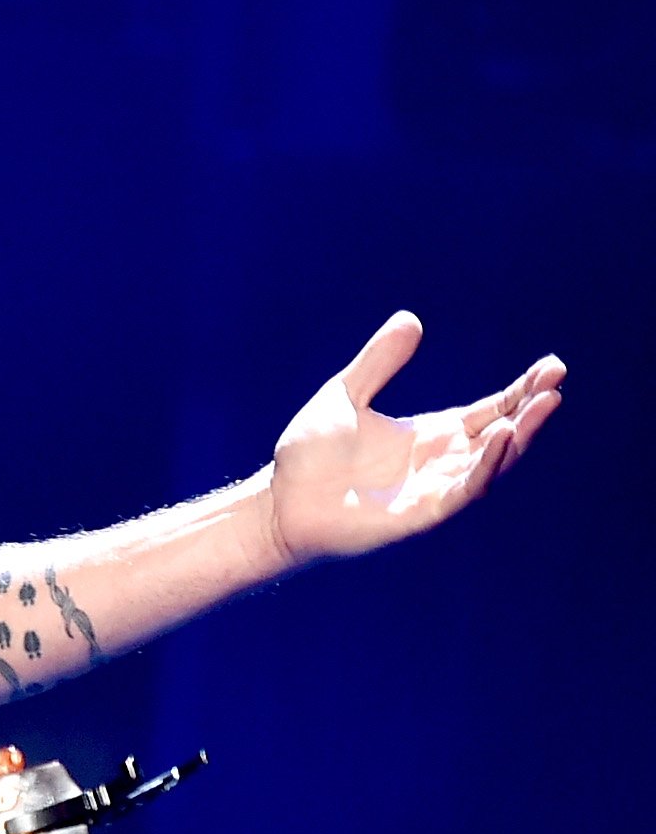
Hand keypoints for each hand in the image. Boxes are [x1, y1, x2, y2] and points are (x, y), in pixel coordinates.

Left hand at [265, 313, 565, 568]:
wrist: (277, 503)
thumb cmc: (308, 456)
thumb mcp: (344, 395)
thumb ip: (377, 362)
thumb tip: (410, 319)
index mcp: (430, 434)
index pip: (490, 409)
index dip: (520, 391)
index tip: (550, 367)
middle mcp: (440, 461)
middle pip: (501, 433)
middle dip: (530, 410)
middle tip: (556, 381)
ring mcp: (433, 489)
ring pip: (491, 463)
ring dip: (518, 436)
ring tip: (541, 406)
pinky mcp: (419, 514)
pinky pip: (463, 491)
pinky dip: (485, 467)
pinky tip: (502, 439)